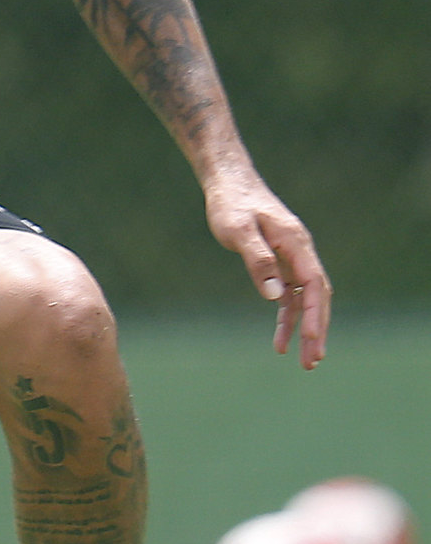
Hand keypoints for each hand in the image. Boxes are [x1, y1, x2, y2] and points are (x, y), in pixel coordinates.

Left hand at [203, 169, 330, 369]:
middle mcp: (299, 251)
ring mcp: (291, 257)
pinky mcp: (279, 260)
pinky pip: (289, 294)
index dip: (315, 314)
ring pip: (304, 299)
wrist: (227, 181)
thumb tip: (275, 296)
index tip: (310, 339)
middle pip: (316, 297)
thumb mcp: (239, 230)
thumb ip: (258, 260)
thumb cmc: (231, 204)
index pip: (314, 284)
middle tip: (313, 361)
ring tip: (303, 360)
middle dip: (316, 330)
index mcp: (295, 243)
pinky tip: (281, 339)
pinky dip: (287, 316)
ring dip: (304, 328)